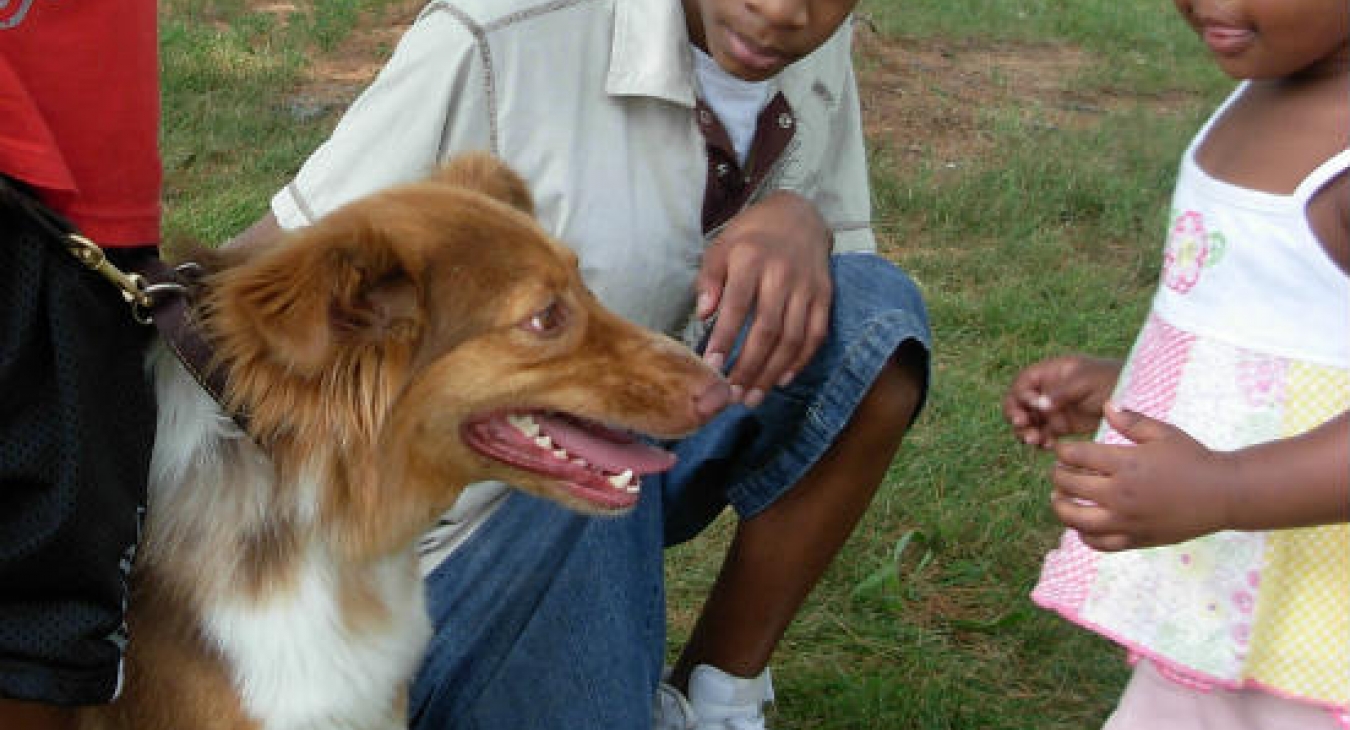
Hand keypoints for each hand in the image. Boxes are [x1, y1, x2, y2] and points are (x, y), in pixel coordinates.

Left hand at [696, 190, 832, 407]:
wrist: (799, 216)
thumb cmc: (751, 237)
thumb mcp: (721, 246)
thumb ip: (709, 280)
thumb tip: (704, 314)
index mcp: (751, 260)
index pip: (737, 306)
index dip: (724, 340)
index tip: (711, 367)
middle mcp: (782, 274)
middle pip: (767, 329)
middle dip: (749, 367)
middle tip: (732, 394)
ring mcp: (807, 287)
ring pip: (792, 338)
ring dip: (772, 372)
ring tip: (753, 397)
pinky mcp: (825, 296)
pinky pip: (816, 335)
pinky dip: (800, 361)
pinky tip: (782, 379)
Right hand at [1003, 355, 1121, 447]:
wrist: (1137, 396)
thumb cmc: (1111, 380)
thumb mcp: (1086, 381)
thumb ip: (1061, 392)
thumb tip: (1038, 405)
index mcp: (1050, 373)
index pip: (1023, 383)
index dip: (1021, 395)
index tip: (1032, 406)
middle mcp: (1047, 390)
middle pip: (1019, 403)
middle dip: (1017, 416)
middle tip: (1023, 427)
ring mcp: (1054, 409)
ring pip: (1028, 421)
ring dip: (1025, 431)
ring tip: (1034, 441)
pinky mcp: (1062, 425)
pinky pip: (1043, 434)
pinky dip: (1041, 441)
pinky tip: (1048, 446)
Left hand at [1050, 403, 1233, 550]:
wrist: (1224, 493)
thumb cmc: (1193, 458)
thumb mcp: (1163, 433)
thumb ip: (1131, 420)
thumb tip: (1106, 406)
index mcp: (1125, 463)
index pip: (1076, 455)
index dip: (1063, 451)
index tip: (1063, 450)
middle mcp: (1121, 493)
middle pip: (1070, 485)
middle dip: (1059, 475)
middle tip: (1060, 471)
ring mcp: (1126, 520)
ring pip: (1076, 518)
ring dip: (1061, 507)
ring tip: (1059, 498)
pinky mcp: (1136, 539)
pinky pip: (1099, 543)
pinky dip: (1084, 535)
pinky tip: (1082, 525)